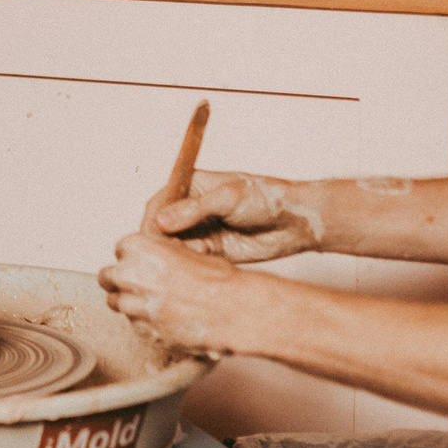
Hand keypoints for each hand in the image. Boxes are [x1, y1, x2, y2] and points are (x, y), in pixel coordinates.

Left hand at [98, 233, 249, 355]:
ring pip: (116, 303)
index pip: (120, 249)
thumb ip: (164, 253)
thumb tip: (158, 256)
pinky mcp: (143, 330)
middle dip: (121, 280)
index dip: (133, 257)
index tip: (141, 262)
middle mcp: (130, 275)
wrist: (233, 310)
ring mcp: (134, 305)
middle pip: (108, 278)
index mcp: (139, 249)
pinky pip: (134, 324)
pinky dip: (143, 322)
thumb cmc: (219, 280)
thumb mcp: (189, 250)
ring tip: (153, 303)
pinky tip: (164, 318)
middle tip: (139, 284)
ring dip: (130, 303)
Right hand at [149, 170, 325, 262]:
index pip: (159, 203)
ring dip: (180, 252)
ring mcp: (201, 230)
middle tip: (174, 249)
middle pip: (162, 227)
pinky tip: (207, 257)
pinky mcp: (212, 251)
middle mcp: (192, 208)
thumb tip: (163, 220)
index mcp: (192, 186)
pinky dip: (193, 261)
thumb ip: (195, 209)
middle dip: (164, 241)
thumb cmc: (267, 198)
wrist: (295, 222)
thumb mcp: (229, 197)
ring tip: (198, 251)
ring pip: (175, 246)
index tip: (151, 236)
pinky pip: (192, 258)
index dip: (152, 220)